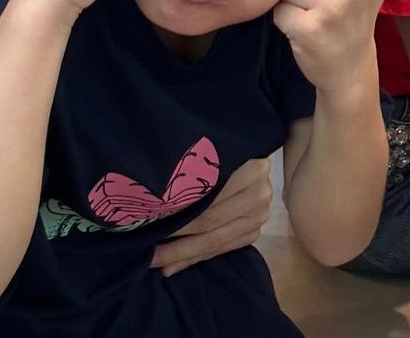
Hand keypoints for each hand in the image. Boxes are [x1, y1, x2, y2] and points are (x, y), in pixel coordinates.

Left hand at [150, 157, 272, 276]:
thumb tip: (155, 199)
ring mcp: (260, 215)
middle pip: (212, 223)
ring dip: (184, 254)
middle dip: (178, 242)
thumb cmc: (216, 144)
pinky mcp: (255, 230)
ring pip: (216, 241)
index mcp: (250, 167)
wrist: (246, 146)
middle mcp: (260, 193)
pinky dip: (197, 258)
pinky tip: (175, 265)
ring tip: (159, 264)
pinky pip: (222, 249)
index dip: (178, 213)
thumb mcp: (208, 148)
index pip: (209, 197)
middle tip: (150, 255)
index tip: (149, 225)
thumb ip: (191, 169)